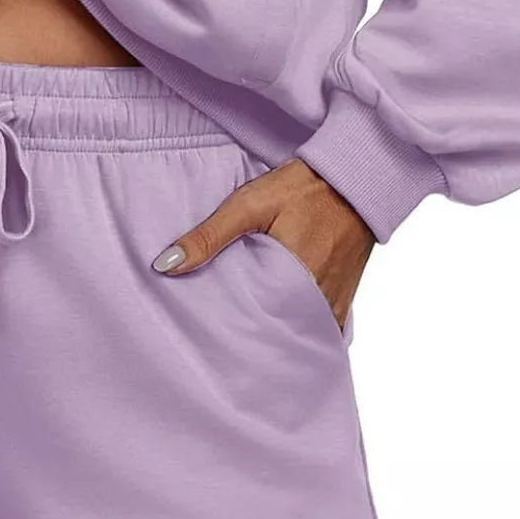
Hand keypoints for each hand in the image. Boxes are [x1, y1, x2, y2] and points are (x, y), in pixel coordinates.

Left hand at [151, 159, 374, 329]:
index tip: (208, 337)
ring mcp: (334, 302)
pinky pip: (319, 325)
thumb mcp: (249, 204)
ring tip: (246, 335)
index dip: (230, 332)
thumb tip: (166, 266)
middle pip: (275, 333)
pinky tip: (280, 323)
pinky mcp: (344, 298)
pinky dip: (300, 326)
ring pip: (298, 332)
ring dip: (276, 332)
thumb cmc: (302, 188)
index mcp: (291, 281)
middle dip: (251, 338)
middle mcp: (317, 300)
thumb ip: (209, 236)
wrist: (354, 178)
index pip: (254, 326)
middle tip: (222, 340)